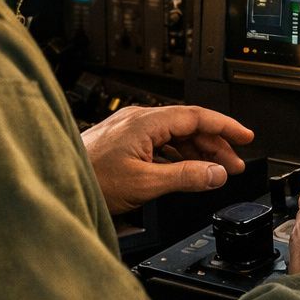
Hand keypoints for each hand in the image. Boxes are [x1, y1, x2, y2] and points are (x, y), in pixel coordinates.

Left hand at [81, 105, 252, 214]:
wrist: (53, 182)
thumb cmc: (88, 178)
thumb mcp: (144, 183)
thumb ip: (185, 177)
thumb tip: (216, 173)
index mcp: (146, 121)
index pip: (197, 116)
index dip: (225, 126)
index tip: (245, 137)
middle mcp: (138, 120)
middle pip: (188, 126)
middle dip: (214, 145)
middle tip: (233, 164)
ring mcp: (129, 130)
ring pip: (173, 136)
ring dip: (196, 152)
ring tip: (213, 171)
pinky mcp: (122, 142)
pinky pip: (159, 144)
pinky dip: (177, 157)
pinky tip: (184, 171)